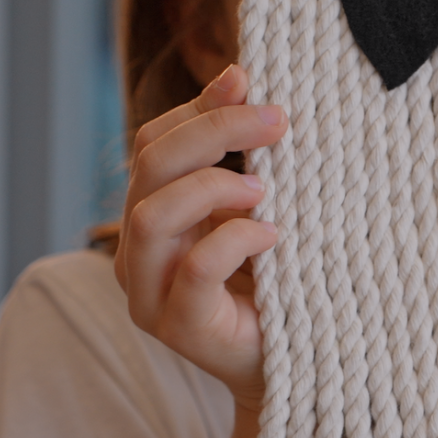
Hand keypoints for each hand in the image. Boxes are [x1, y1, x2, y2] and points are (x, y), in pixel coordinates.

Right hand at [115, 65, 285, 409]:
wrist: (298, 363)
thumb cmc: (278, 279)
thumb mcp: (257, 204)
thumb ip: (240, 149)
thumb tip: (238, 74)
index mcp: (152, 213)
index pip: (152, 143)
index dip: (198, 108)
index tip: (252, 84)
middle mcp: (138, 251)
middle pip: (148, 167)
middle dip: (213, 132)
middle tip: (277, 121)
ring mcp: (150, 293)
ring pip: (151, 216)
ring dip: (213, 187)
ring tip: (266, 188)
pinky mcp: (180, 327)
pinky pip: (194, 270)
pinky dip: (235, 240)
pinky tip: (273, 235)